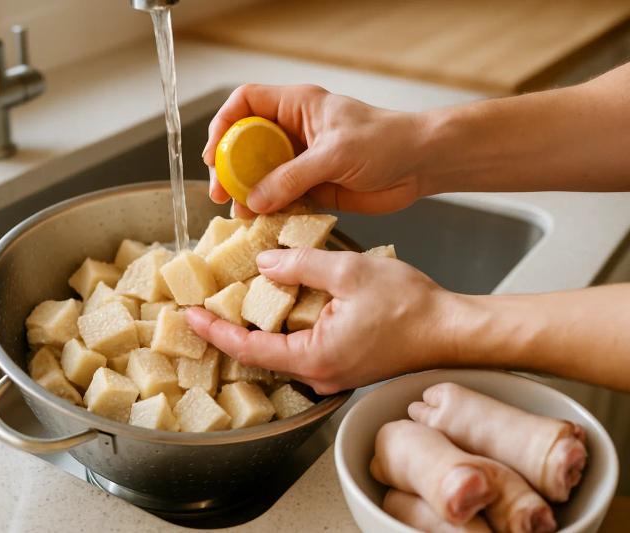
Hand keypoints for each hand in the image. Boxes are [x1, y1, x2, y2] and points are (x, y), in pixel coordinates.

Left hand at [185, 248, 457, 393]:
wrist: (453, 331)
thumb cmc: (413, 308)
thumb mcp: (349, 272)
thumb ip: (302, 264)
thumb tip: (267, 262)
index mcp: (315, 358)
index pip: (249, 349)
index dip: (215, 331)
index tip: (190, 315)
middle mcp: (319, 374)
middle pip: (260, 353)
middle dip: (232, 327)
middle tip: (206, 302)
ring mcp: (331, 373)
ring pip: (281, 350)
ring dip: (259, 324)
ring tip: (236, 297)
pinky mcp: (343, 364)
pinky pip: (302, 348)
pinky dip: (285, 326)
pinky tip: (280, 301)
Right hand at [203, 84, 429, 215]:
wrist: (421, 165)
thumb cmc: (386, 141)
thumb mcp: (335, 154)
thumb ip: (292, 177)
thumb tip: (254, 200)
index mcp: (297, 106)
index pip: (246, 103)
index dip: (223, 124)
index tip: (214, 153)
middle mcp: (294, 132)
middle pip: (245, 143)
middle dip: (230, 168)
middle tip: (222, 193)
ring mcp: (301, 161)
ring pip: (260, 175)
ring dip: (248, 194)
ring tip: (242, 214)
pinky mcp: (313, 187)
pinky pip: (281, 198)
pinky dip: (270, 211)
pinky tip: (263, 223)